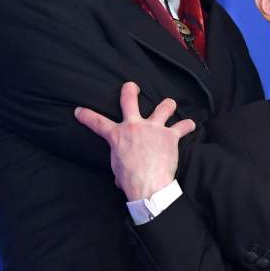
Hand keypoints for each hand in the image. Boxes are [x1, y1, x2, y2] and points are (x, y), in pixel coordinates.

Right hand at [74, 82, 196, 199]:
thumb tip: (122, 174)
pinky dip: (187, 126)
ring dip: (167, 105)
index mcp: (117, 136)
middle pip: (130, 100)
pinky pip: (183, 126)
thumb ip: (121, 161)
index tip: (79, 110)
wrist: (148, 185)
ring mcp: (154, 128)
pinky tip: (190, 126)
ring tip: (169, 104)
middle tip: (132, 85)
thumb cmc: (130, 180)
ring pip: (164, 107)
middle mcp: (135, 126)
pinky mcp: (170, 135)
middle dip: (130, 90)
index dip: (87, 115)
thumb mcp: (117, 168)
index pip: (97, 123)